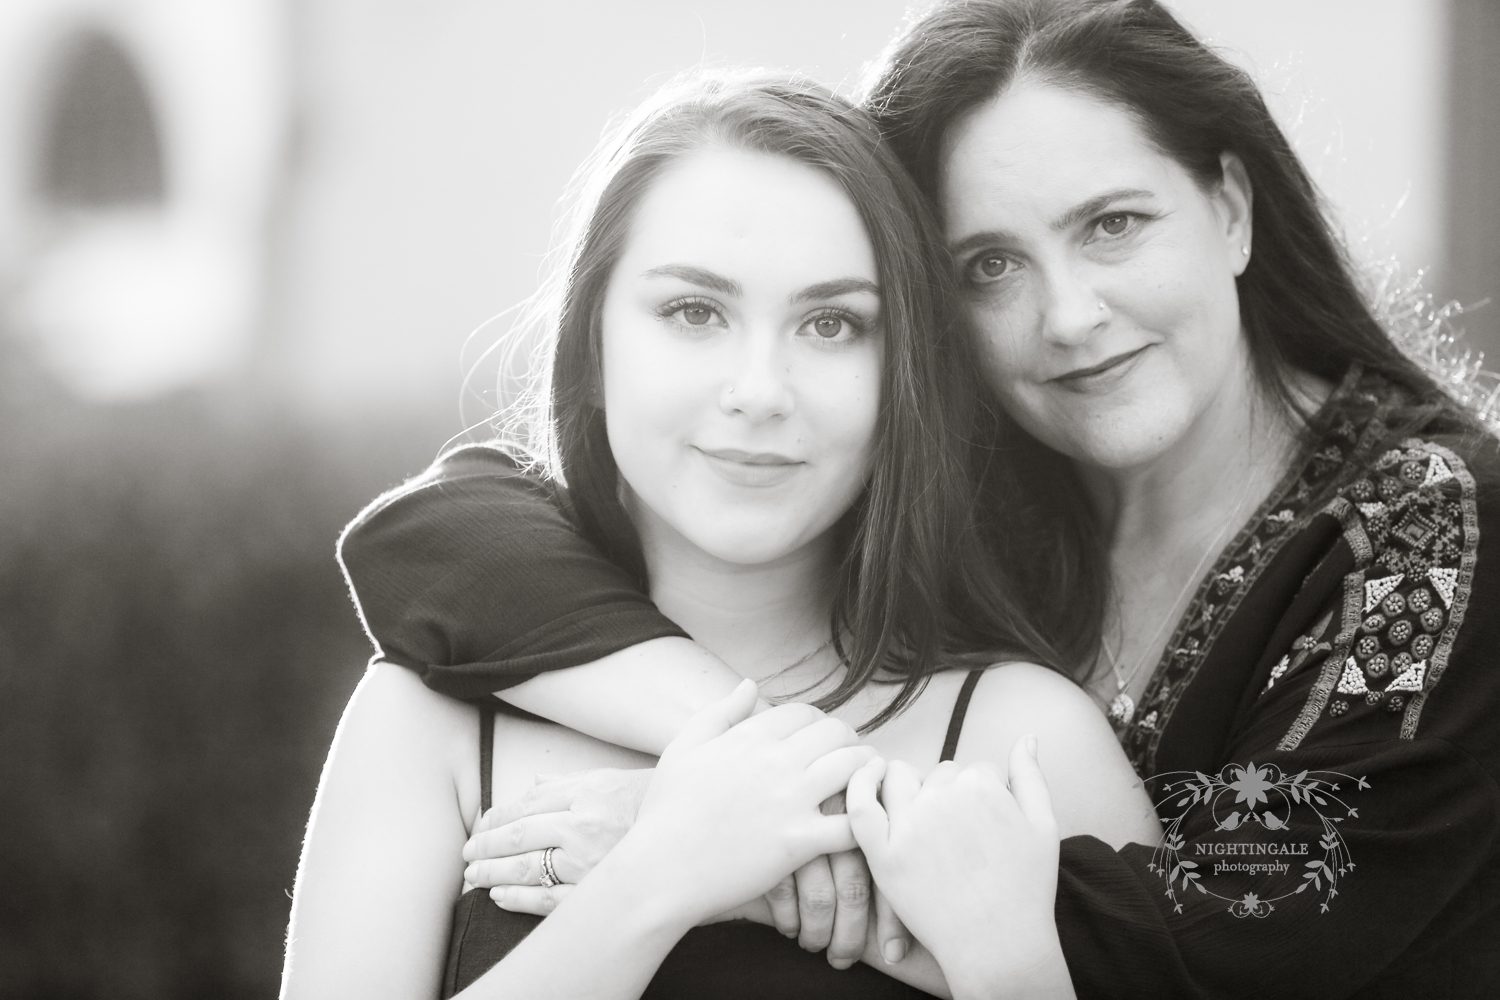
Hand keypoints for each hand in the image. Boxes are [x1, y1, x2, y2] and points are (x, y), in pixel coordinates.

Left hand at [464, 768, 650, 906]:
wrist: (691, 832)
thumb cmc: (647, 803)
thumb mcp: (608, 779)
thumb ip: (567, 781)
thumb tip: (534, 782)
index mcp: (584, 793)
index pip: (525, 806)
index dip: (495, 820)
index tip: (479, 829)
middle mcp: (583, 826)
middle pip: (519, 837)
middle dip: (486, 848)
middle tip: (467, 855)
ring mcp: (589, 862)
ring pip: (527, 870)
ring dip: (493, 874)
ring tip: (474, 877)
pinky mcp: (596, 891)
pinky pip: (548, 901)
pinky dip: (519, 900)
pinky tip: (500, 897)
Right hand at [624, 679, 877, 928]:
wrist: (659, 870)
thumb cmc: (666, 811)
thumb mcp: (683, 748)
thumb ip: (720, 712)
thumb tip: (750, 685)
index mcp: (748, 738)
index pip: (804, 712)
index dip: (818, 721)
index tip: (821, 738)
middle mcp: (775, 762)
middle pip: (835, 733)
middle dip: (848, 740)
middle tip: (851, 757)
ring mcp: (790, 801)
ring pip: (852, 767)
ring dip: (866, 770)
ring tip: (867, 782)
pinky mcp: (799, 842)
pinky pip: (851, 823)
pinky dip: (866, 817)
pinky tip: (864, 822)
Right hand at [761, 792, 910, 969]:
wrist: (743, 756)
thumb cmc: (808, 780)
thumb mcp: (845, 784)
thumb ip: (873, 823)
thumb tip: (904, 892)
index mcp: (864, 799)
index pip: (887, 869)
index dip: (894, 918)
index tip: (894, 952)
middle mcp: (836, 810)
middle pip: (856, 888)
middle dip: (853, 936)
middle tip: (845, 957)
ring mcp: (799, 823)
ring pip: (821, 899)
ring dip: (820, 934)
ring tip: (816, 944)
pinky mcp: (765, 838)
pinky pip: (784, 894)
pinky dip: (788, 919)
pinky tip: (790, 926)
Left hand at [847, 736, 1067, 996]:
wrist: (999, 944)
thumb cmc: (1026, 889)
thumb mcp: (1043, 825)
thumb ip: (1030, 776)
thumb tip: (1026, 738)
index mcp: (981, 785)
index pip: (973, 770)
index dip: (978, 794)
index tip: (981, 822)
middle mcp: (943, 797)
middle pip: (938, 775)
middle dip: (946, 792)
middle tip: (955, 832)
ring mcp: (910, 824)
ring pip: (899, 778)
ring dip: (907, 785)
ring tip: (919, 813)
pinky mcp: (884, 854)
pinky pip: (860, 804)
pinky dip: (859, 783)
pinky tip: (867, 778)